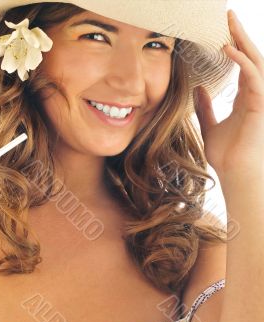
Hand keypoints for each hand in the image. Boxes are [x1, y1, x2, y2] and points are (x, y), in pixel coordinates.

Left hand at [194, 9, 263, 181]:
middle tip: (227, 14)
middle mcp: (255, 93)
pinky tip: (227, 49)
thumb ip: (205, 107)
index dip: (233, 45)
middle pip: (250, 56)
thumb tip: (198, 88)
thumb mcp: (209, 125)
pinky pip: (253, 76)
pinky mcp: (260, 104)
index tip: (221, 30)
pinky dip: (242, 61)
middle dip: (239, 34)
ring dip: (243, 40)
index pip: (242, 64)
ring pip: (255, 60)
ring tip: (229, 22)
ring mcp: (260, 97)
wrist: (234, 172)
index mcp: (244, 97)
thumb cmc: (225, 153)